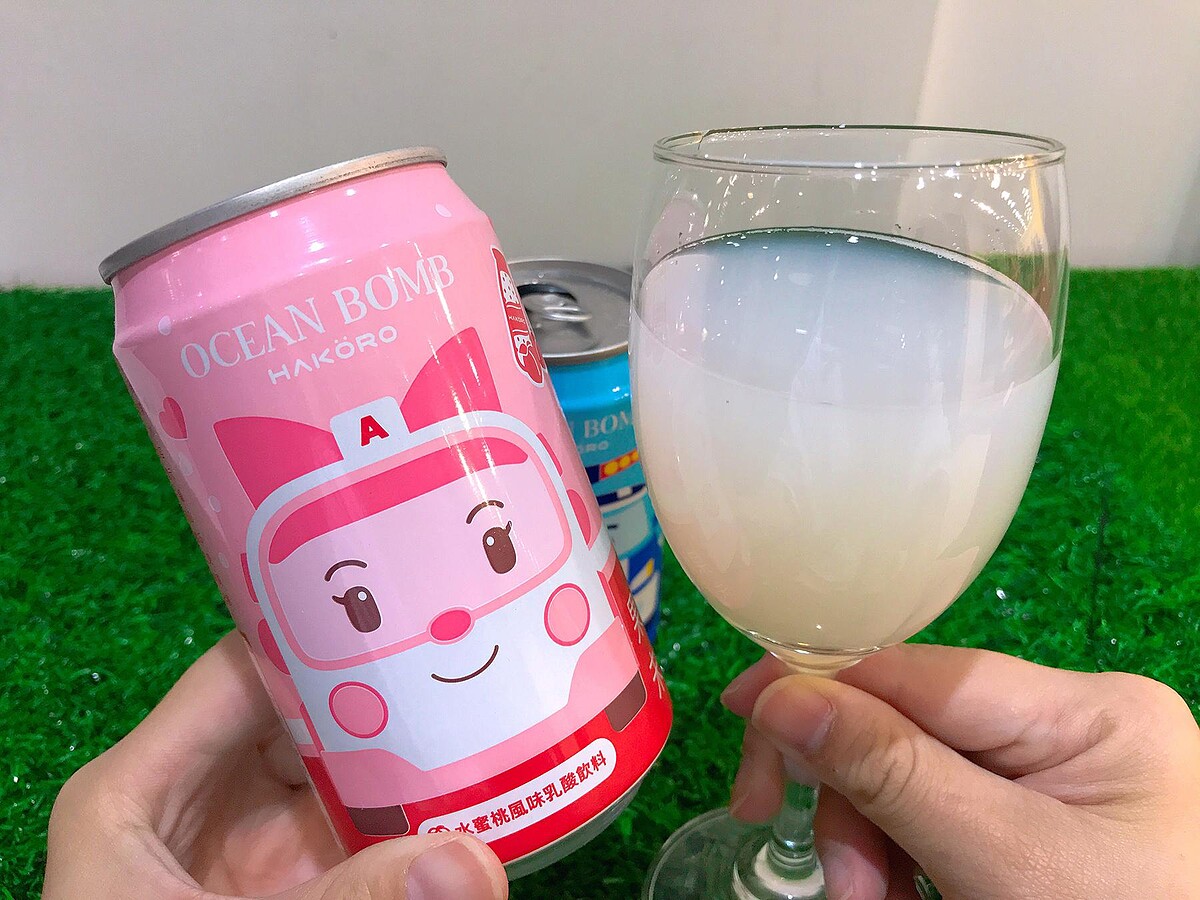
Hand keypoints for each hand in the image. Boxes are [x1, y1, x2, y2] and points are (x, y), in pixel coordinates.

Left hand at [45, 632, 507, 899]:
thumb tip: (476, 866)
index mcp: (140, 787)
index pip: (241, 672)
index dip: (321, 635)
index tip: (404, 612)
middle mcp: (199, 799)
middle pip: (303, 716)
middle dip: (384, 696)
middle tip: (469, 662)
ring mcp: (250, 845)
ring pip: (343, 774)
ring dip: (409, 759)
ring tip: (489, 717)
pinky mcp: (293, 885)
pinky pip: (362, 834)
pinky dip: (412, 822)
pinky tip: (473, 801)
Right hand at [721, 644, 1199, 898]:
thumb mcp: (1004, 863)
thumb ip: (891, 771)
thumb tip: (779, 693)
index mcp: (1089, 709)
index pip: (921, 670)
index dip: (820, 685)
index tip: (739, 714)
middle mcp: (1076, 725)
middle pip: (910, 729)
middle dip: (856, 802)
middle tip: (840, 886)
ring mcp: (1063, 777)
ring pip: (914, 780)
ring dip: (873, 844)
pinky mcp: (1043, 823)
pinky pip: (943, 818)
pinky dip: (905, 860)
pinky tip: (902, 895)